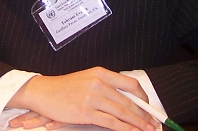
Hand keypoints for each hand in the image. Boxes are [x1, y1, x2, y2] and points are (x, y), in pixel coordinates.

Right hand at [7, 67, 158, 130]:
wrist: (44, 92)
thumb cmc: (65, 87)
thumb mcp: (87, 79)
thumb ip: (106, 86)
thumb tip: (126, 99)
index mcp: (100, 73)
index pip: (130, 84)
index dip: (142, 97)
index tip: (148, 106)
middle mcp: (98, 83)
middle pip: (128, 101)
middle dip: (143, 114)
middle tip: (153, 122)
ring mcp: (92, 98)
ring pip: (122, 113)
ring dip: (138, 123)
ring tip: (147, 129)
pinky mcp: (86, 112)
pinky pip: (111, 122)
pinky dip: (125, 128)